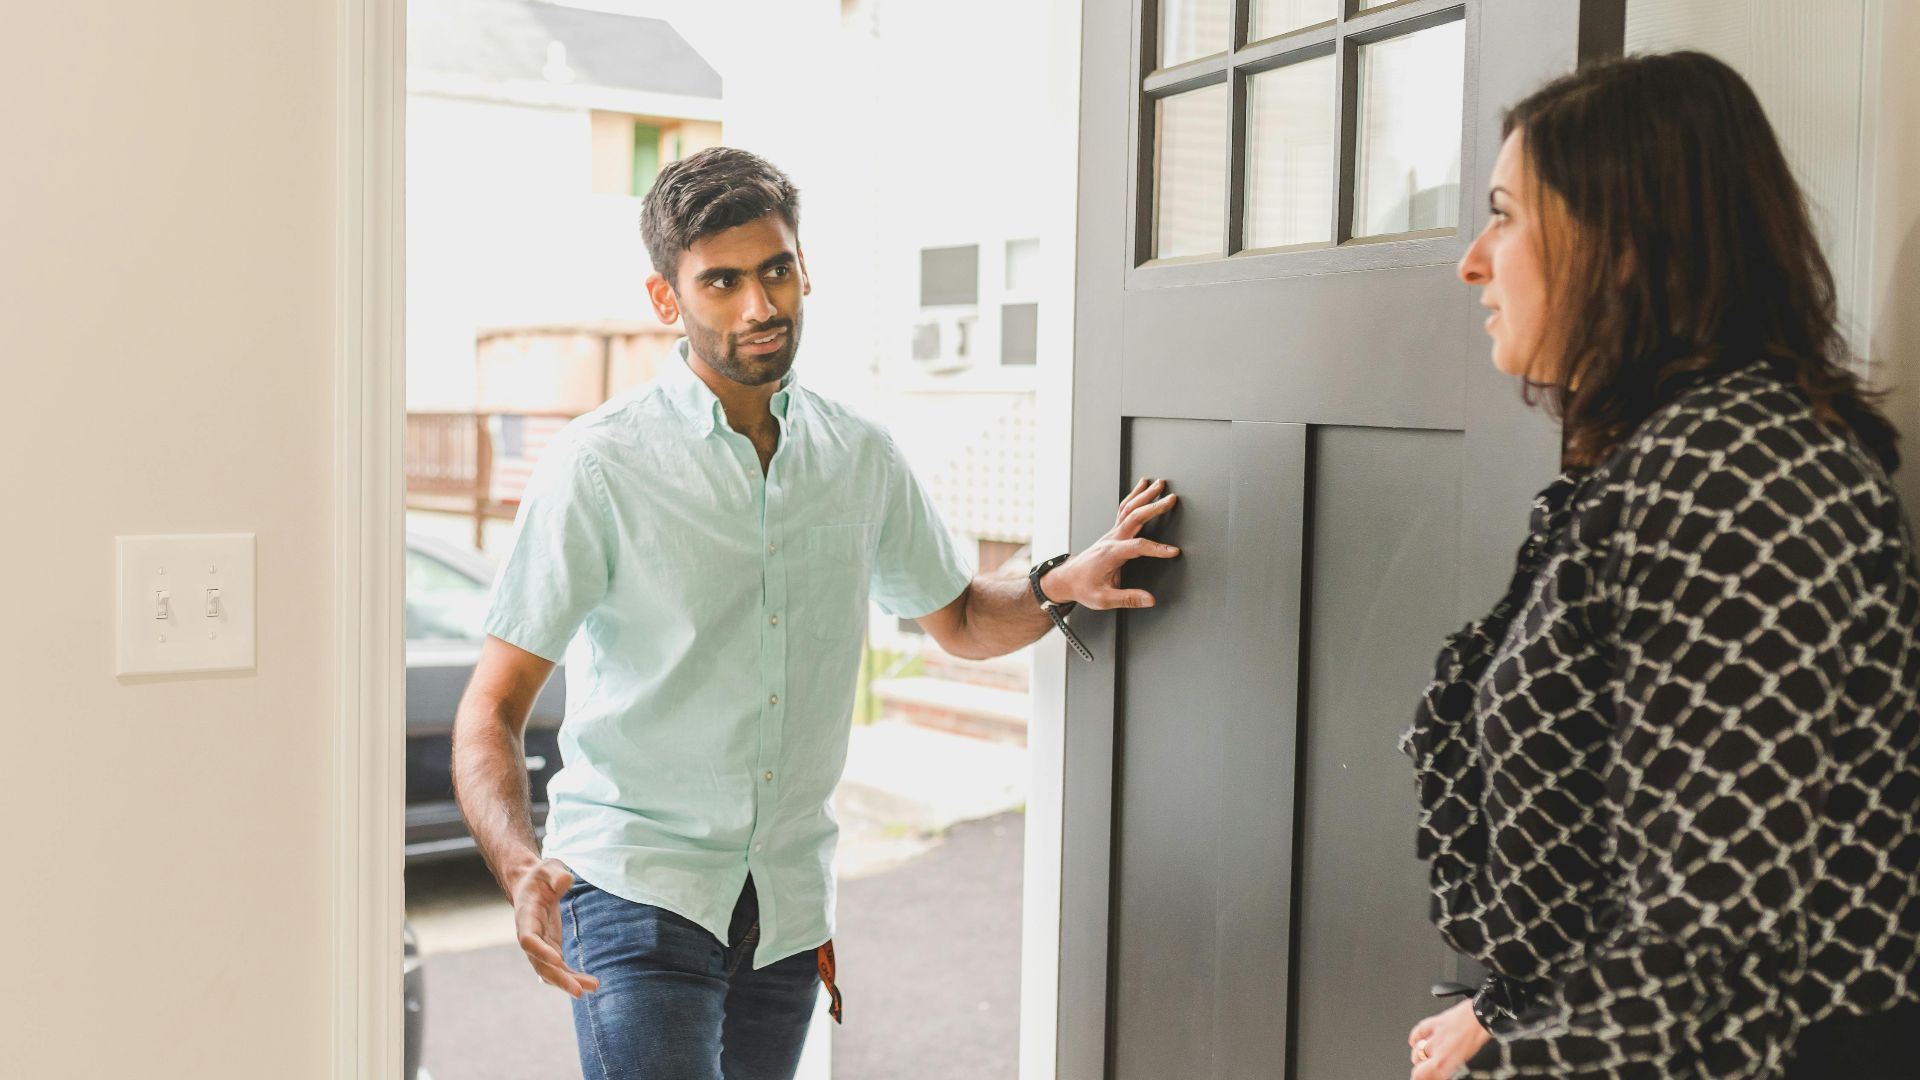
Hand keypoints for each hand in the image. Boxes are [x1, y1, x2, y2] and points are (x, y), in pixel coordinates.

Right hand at [512, 859, 599, 997]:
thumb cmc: (542, 876)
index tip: (559, 960)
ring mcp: (539, 946)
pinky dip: (572, 977)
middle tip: (577, 991)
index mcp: (526, 917)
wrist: (533, 885)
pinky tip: (589, 985)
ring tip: (592, 988)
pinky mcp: (550, 949)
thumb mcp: (549, 867)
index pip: (529, 939)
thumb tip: (565, 881)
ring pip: (550, 971)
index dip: (541, 951)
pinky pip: (559, 968)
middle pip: (539, 963)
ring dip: (568, 982)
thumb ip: (556, 874)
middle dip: (558, 977)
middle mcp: (529, 936)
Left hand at [1041, 477, 1180, 609]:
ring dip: (1144, 495)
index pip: (1138, 547)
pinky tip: (1143, 487)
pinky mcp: (1112, 533)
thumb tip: (1150, 599)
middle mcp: (1111, 539)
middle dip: (1154, 506)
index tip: (1173, 551)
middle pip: (1134, 517)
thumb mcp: (1104, 599)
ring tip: (1159, 483)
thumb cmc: (1084, 587)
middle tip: (1171, 498)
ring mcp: (1111, 533)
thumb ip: (1128, 599)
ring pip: (1129, 508)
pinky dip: (1134, 496)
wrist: (1067, 579)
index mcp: (1111, 554)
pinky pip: (1124, 509)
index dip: (1157, 549)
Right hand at [1408, 1000, 1487, 1078]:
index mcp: (1447, 1062)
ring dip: (1418, 1056)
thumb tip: (1443, 1072)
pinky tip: (1413, 1042)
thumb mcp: (1466, 1060)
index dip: (1418, 1077)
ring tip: (1421, 1060)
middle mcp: (1438, 1050)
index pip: (1422, 1074)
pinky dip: (1414, 1037)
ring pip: (1417, 1050)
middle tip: (1425, 1070)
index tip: (1420, 1078)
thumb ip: (1450, 1067)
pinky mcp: (1435, 1022)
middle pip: (1418, 1063)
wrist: (1484, 1017)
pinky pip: (1419, 1031)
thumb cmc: (1479, 1037)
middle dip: (1420, 1069)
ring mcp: (1435, 1036)